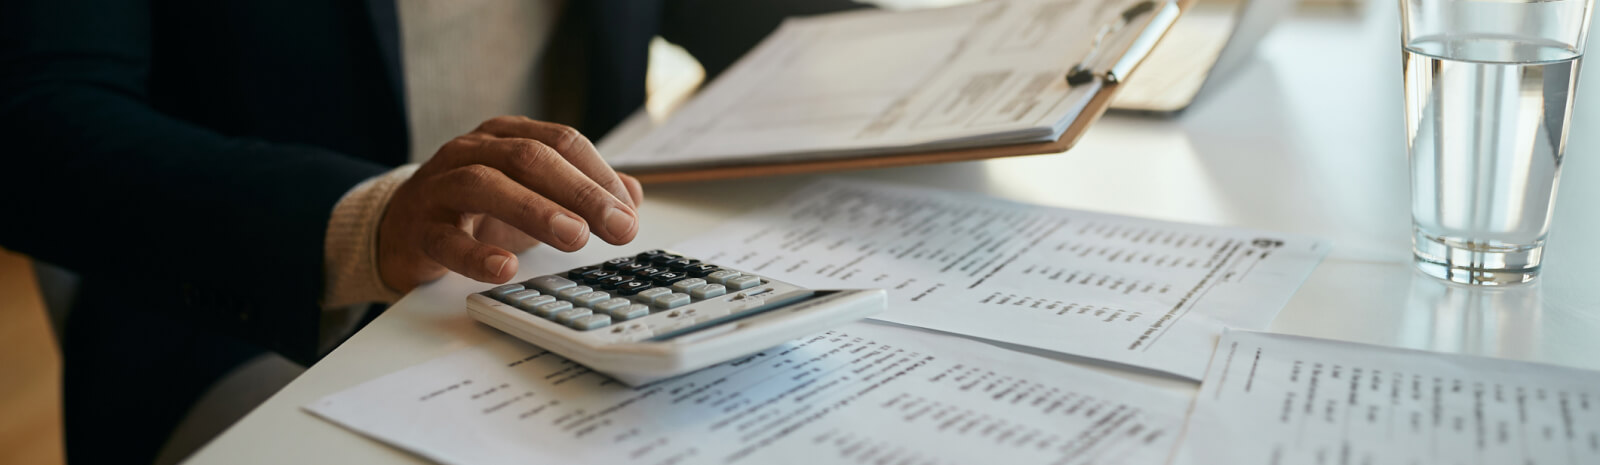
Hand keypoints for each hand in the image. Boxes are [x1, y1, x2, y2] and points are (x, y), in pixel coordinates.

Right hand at [376, 116, 644, 292]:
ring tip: (574, 236)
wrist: (400, 230)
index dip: (598, 175)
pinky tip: (505, 268)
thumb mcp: (532, 194)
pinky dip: (476, 254)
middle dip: (580, 192)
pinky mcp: (418, 228)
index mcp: (505, 136)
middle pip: (530, 158)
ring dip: (536, 210)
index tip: (629, 212)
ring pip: (485, 184)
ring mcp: (440, 186)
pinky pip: (445, 238)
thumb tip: (632, 197)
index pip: (561, 142)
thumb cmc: (475, 210)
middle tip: (617, 226)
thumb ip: (581, 192)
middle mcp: (472, 152)